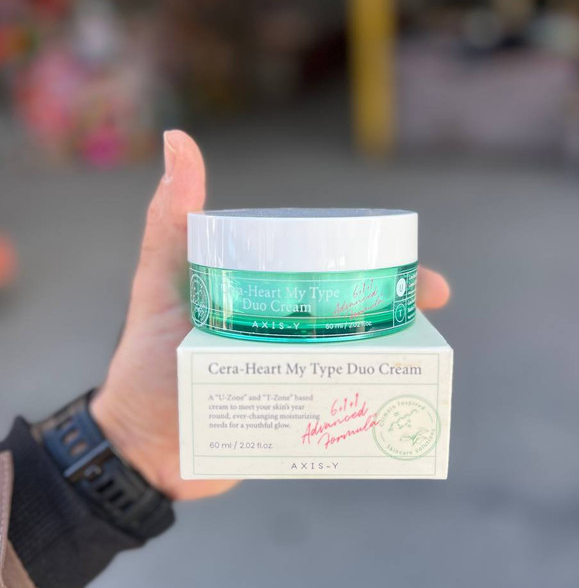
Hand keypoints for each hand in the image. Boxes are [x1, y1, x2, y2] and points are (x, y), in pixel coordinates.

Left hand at [92, 130, 449, 499]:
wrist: (141, 449)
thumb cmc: (147, 363)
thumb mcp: (160, 284)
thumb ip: (171, 222)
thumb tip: (176, 138)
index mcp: (266, 294)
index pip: (330, 269)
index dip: (376, 264)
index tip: (414, 271)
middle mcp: (287, 330)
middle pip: (354, 314)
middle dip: (399, 311)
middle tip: (430, 312)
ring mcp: (294, 374)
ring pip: (356, 357)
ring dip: (394, 356)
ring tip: (425, 360)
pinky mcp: (296, 415)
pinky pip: (340, 403)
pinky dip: (370, 401)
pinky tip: (401, 402)